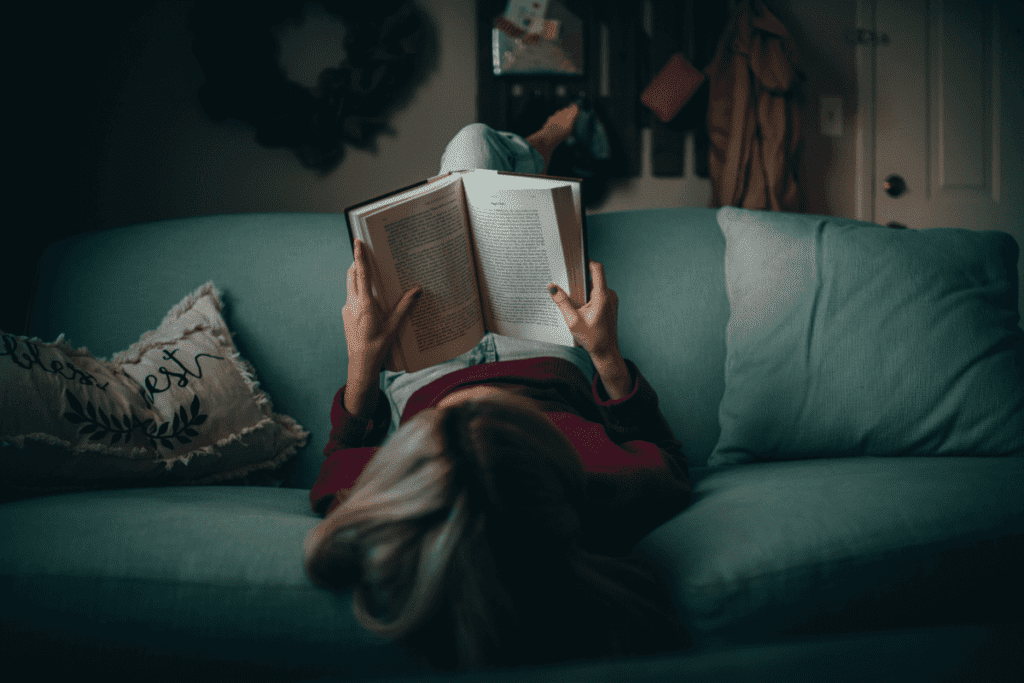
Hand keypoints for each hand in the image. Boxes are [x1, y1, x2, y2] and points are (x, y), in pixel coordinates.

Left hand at [343, 239, 420, 381]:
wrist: (361, 363)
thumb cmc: (378, 346)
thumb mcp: (394, 326)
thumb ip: (405, 306)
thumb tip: (417, 290)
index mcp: (365, 304)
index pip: (362, 274)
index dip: (360, 256)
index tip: (357, 242)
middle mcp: (352, 304)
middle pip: (352, 275)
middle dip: (357, 263)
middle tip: (366, 254)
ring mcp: (347, 309)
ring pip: (350, 285)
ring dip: (357, 276)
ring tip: (370, 274)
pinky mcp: (345, 314)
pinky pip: (351, 296)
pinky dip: (358, 291)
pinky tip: (370, 297)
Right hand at [549, 260, 632, 399]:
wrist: (606, 352)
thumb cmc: (592, 338)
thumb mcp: (572, 321)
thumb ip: (562, 302)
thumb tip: (551, 287)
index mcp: (602, 296)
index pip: (597, 269)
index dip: (586, 261)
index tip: (574, 260)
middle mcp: (609, 295)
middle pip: (594, 277)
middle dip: (579, 277)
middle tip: (565, 278)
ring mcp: (611, 300)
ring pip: (596, 286)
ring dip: (583, 288)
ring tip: (569, 294)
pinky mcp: (610, 305)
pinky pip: (598, 294)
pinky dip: (588, 296)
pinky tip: (577, 305)